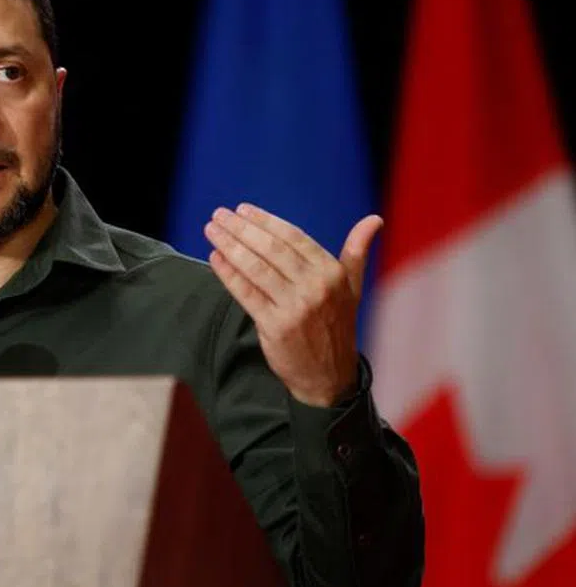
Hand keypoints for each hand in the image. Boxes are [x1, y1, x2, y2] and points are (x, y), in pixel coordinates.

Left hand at [203, 204, 381, 406]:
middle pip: (271, 249)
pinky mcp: (275, 327)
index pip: (293, 237)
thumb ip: (356, 251)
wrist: (329, 376)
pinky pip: (246, 294)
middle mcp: (316, 287)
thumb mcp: (353, 287)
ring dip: (230, 246)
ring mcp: (295, 307)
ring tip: (212, 230)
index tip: (242, 210)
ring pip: (256, 268)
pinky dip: (228, 274)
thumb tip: (374, 220)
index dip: (265, 221)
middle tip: (219, 215)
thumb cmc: (336, 326)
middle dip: (242, 229)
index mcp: (332, 273)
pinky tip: (215, 258)